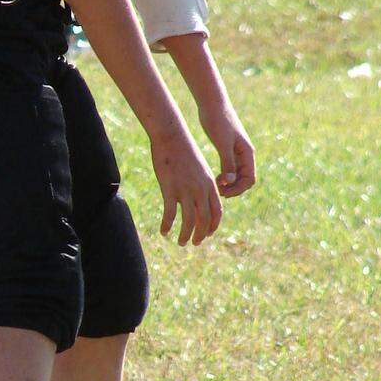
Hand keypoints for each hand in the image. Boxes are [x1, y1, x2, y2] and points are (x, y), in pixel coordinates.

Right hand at [150, 129, 222, 245]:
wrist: (172, 137)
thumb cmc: (184, 152)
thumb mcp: (199, 169)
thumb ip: (202, 186)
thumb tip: (200, 202)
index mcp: (210, 184)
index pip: (217, 212)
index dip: (213, 226)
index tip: (207, 234)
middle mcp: (200, 189)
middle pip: (204, 220)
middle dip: (200, 235)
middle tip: (193, 243)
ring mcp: (185, 190)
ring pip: (188, 221)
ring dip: (185, 235)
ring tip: (180, 242)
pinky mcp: (169, 189)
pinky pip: (170, 214)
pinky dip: (167, 225)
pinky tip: (163, 231)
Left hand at [198, 102, 256, 198]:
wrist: (211, 104)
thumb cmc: (218, 121)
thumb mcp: (223, 144)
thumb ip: (228, 163)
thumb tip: (230, 183)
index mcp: (247, 153)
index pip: (250, 179)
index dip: (239, 189)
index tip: (224, 192)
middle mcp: (244, 154)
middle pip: (244, 179)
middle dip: (233, 189)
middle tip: (218, 192)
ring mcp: (236, 152)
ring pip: (236, 175)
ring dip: (228, 184)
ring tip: (215, 187)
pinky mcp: (227, 149)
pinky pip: (229, 168)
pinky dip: (224, 176)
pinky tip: (213, 178)